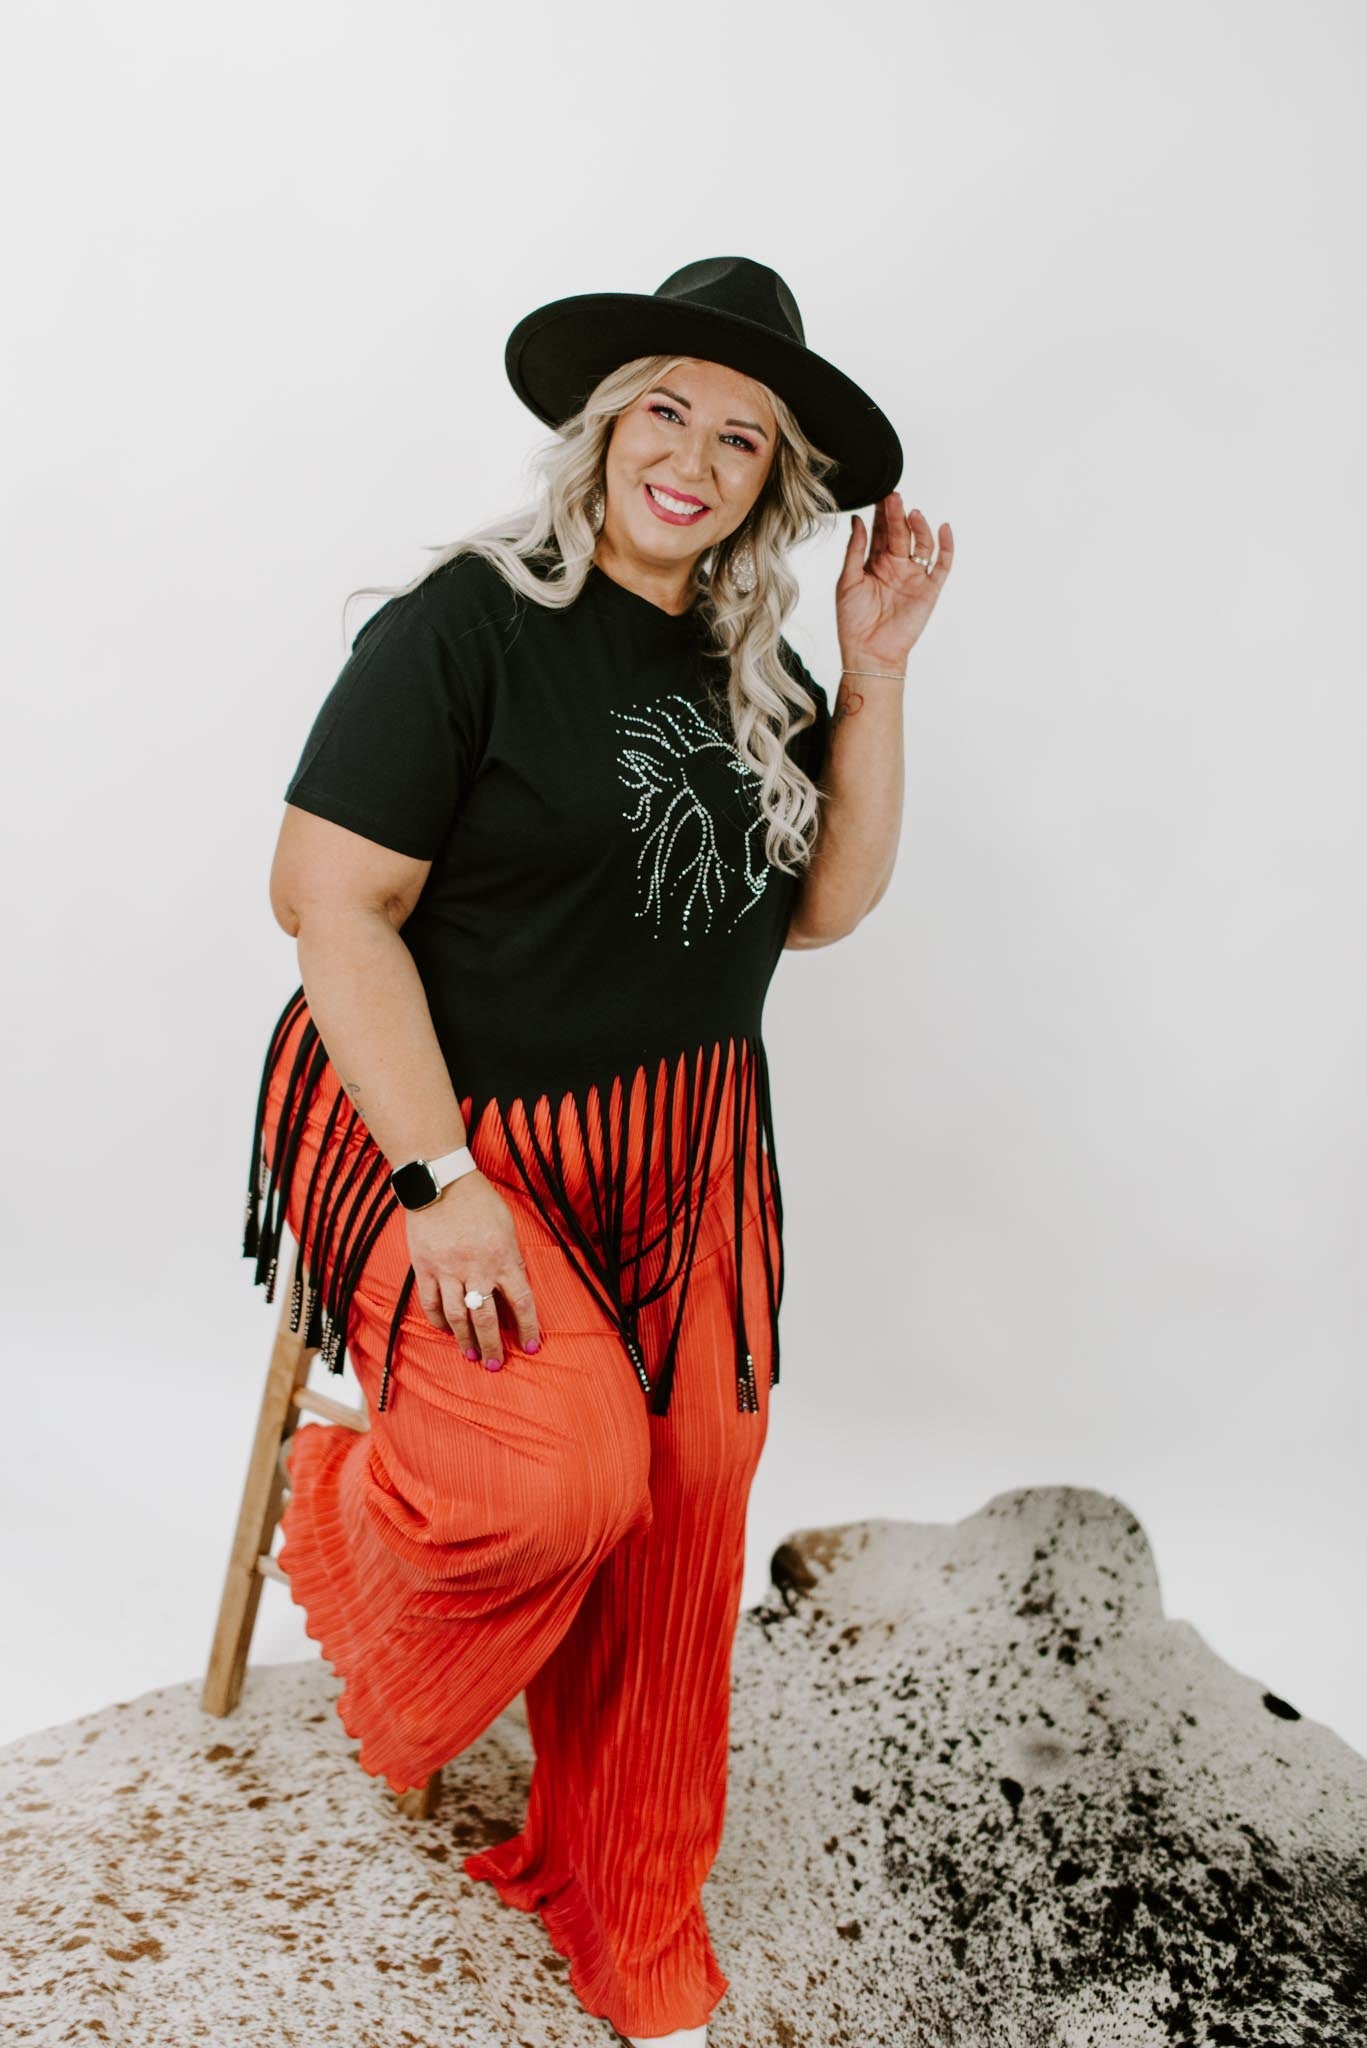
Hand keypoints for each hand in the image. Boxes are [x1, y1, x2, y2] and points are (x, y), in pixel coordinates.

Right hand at [404, 1173, 541, 1370]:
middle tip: (495, 1365)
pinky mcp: (425, 1267)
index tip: (530, 1347)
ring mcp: (449, 1270)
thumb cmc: (479, 1201)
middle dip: (493, 1346)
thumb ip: (512, 1258)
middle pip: (487, 1318)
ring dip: (465, 1340)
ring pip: (458, 1316)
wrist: (441, 1183)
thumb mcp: (507, 1227)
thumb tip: (516, 1286)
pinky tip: (446, 1331)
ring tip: (471, 1356)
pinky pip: (431, 1302)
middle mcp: (477, 1268)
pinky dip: (438, 1320)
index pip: (520, 1302)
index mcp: (503, 1258)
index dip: (527, 1328)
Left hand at [835, 492, 952, 674]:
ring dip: (919, 527)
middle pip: (900, 533)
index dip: (881, 514)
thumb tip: (857, 519)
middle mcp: (896, 566)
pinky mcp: (930, 589)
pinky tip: (943, 528)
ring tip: (912, 513)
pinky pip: (943, 564)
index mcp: (875, 563)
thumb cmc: (853, 621)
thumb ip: (854, 549)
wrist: (869, 651)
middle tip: (894, 497)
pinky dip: (946, 546)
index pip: (880, 531)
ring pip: (921, 544)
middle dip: (897, 515)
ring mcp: (914, 576)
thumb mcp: (847, 580)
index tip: (880, 495)